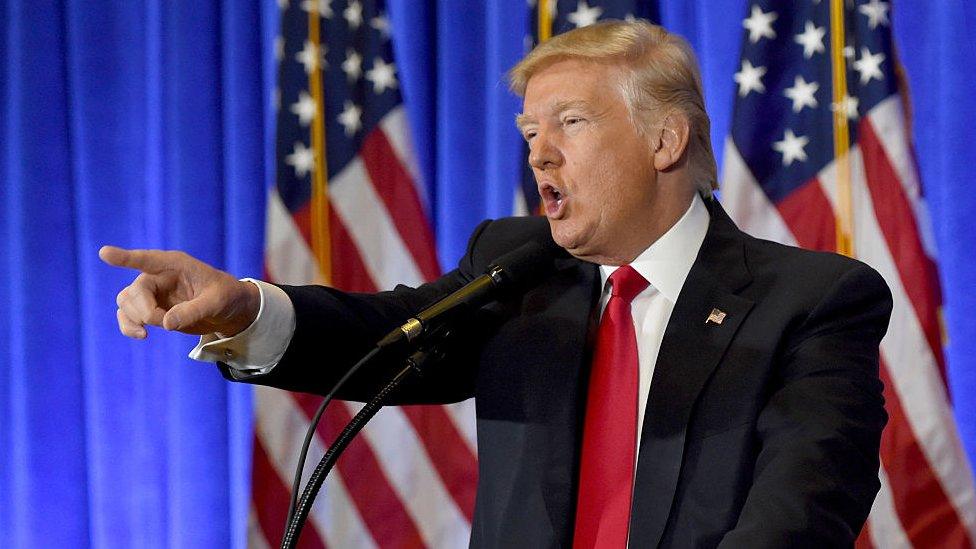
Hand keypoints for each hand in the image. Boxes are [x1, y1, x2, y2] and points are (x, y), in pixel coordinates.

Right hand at [99, 246, 260, 338]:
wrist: (228, 309)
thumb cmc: (226, 297)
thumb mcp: (216, 302)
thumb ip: (193, 311)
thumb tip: (165, 324)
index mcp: (175, 264)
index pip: (147, 259)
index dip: (125, 258)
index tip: (104, 253)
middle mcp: (158, 275)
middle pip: (134, 292)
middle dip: (144, 312)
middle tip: (163, 323)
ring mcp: (152, 292)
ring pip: (125, 303)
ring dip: (134, 320)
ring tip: (154, 331)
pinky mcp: (150, 308)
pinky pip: (126, 315)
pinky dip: (128, 326)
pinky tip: (142, 336)